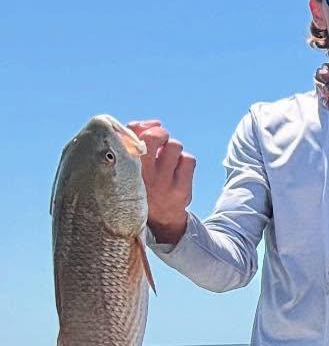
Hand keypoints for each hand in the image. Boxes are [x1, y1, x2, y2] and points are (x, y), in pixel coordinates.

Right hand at [128, 120, 194, 244]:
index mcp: (123, 169)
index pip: (127, 135)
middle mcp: (141, 176)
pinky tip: (177, 170)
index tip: (142, 131)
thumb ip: (135, 141)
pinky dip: (184, 161)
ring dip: (173, 148)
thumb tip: (155, 122)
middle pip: (154, 136)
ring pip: (174, 146)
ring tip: (167, 160)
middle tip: (159, 141)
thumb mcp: (130, 167)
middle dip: (160, 133)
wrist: (159, 222)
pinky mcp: (181, 190)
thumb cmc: (141, 185)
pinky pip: (188, 160)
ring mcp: (162, 184)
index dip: (138, 128)